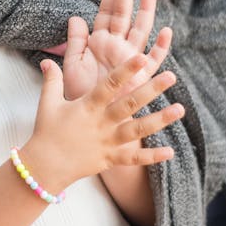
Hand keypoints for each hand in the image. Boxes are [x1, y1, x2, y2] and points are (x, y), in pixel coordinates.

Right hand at [28, 52, 183, 188]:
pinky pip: (133, 159)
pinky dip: (152, 157)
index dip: (126, 71)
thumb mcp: (48, 103)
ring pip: (138, 130)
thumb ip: (52, 80)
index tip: (143, 57)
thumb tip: (48, 61)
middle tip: (172, 76)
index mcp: (87, 106)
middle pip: (130, 104)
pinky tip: (171, 152)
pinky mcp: (110, 159)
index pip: (110, 84)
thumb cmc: (46, 132)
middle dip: (152, 90)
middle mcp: (101, 122)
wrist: (44, 167)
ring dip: (160, 120)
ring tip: (180, 109)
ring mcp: (108, 142)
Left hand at [63, 0, 171, 99]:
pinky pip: (154, 59)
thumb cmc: (79, 94)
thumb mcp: (72, 66)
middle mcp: (116, 48)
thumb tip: (75, 17)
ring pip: (140, 31)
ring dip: (145, 13)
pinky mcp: (140, 75)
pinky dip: (161, 46)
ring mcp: (129, 59)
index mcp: (98, 44)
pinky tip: (166, 31)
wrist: (89, 119)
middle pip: (123, 17)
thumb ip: (75, 42)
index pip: (105, 15)